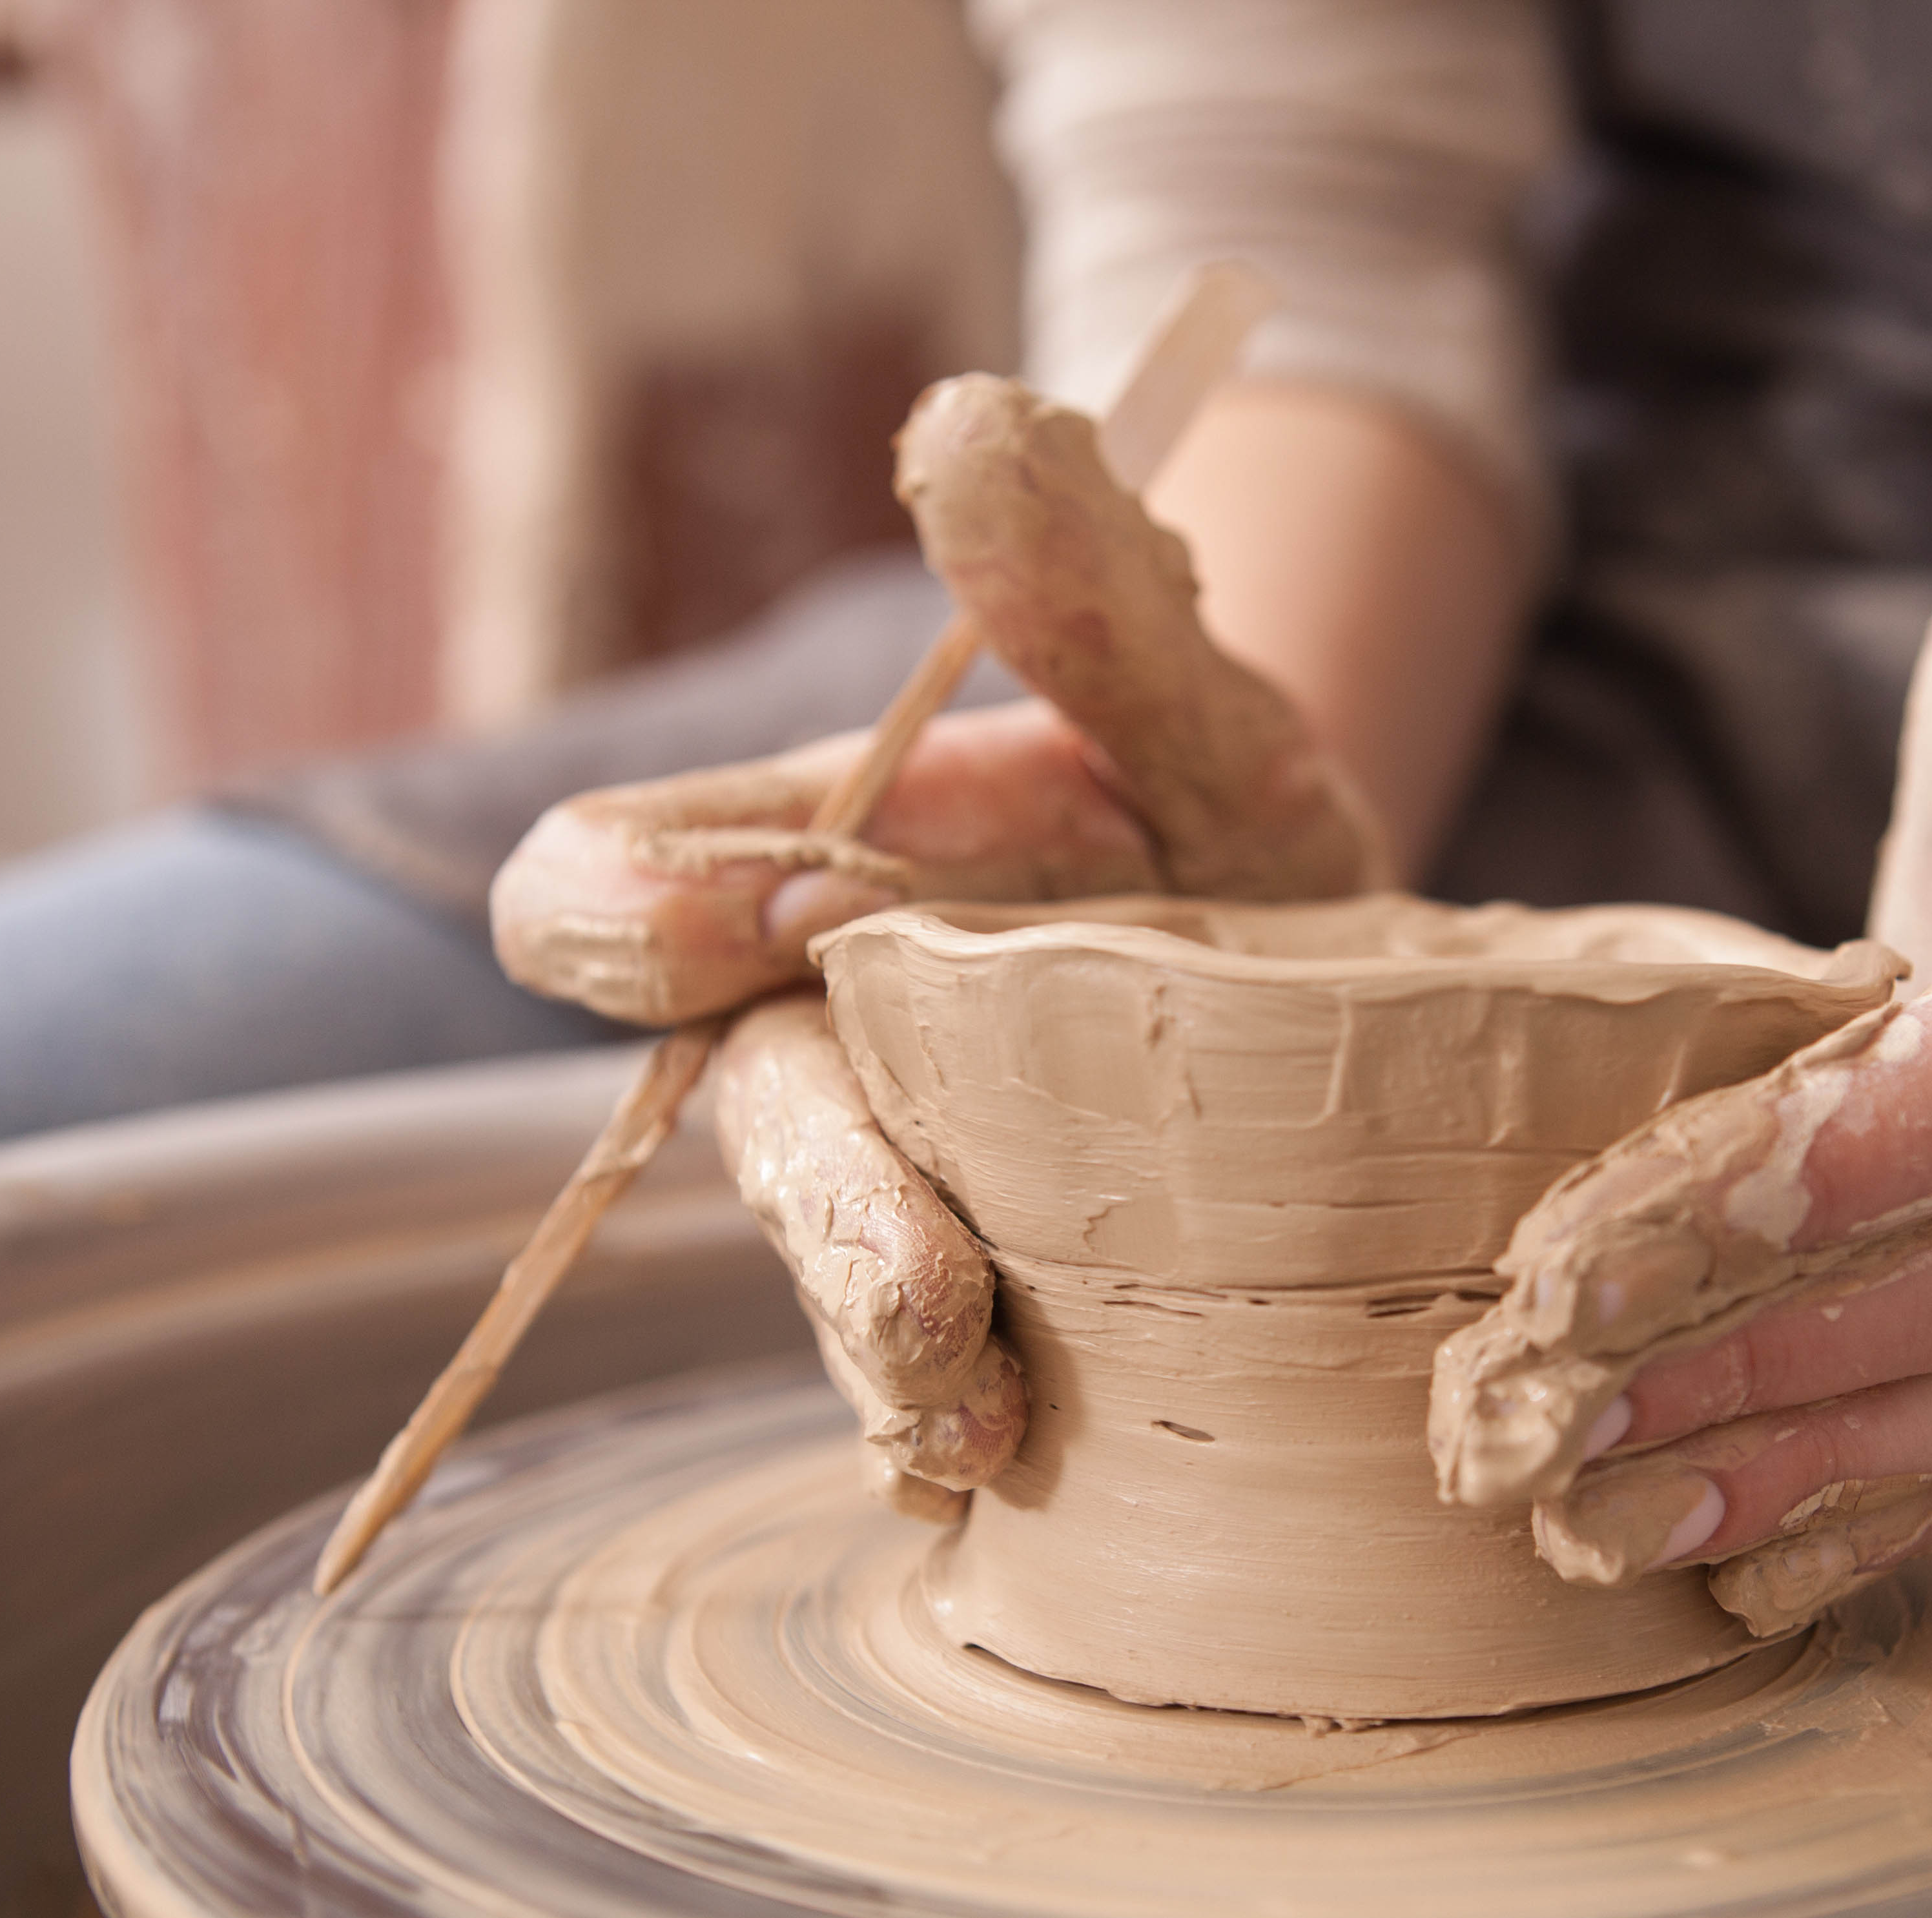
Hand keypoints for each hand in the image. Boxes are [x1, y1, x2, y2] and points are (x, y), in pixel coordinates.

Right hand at [489, 375, 1386, 1502]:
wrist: (1330, 964)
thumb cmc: (1207, 821)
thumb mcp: (1182, 700)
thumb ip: (1082, 585)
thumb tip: (977, 418)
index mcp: (798, 878)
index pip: (602, 887)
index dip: (633, 911)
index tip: (738, 924)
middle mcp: (817, 1043)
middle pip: (748, 1126)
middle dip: (830, 1216)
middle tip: (926, 1305)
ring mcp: (900, 1184)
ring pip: (837, 1278)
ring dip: (898, 1362)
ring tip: (984, 1427)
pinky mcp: (994, 1309)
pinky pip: (934, 1390)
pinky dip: (972, 1433)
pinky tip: (1028, 1485)